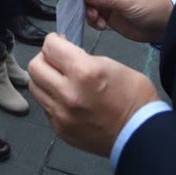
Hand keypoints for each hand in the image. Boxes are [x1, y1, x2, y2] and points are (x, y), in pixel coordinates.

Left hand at [29, 34, 159, 157]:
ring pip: (34, 87)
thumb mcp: (112, 64)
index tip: (60, 42)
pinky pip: (45, 106)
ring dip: (44, 79)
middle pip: (35, 66)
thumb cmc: (135, 97)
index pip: (50, 46)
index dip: (54, 40)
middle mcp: (67, 93)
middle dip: (45, 58)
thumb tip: (65, 55)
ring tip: (59, 79)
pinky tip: (66, 98)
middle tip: (57, 60)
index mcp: (83, 72)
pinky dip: (51, 98)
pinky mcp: (60, 129)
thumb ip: (84, 59)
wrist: (141, 135)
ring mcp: (61, 114)